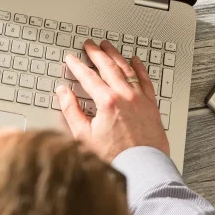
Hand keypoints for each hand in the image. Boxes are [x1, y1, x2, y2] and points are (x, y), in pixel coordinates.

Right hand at [56, 39, 168, 161]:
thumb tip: (62, 93)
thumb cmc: (114, 157)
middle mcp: (125, 96)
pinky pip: (145, 80)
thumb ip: (71, 110)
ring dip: (115, 55)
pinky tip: (135, 61)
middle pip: (107, 66)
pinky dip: (139, 68)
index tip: (71, 58)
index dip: (77, 65)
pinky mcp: (151, 106)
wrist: (142, 169)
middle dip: (96, 53)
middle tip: (89, 44)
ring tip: (108, 46)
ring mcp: (140, 99)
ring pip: (126, 69)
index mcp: (107, 102)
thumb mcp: (83, 136)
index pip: (88, 76)